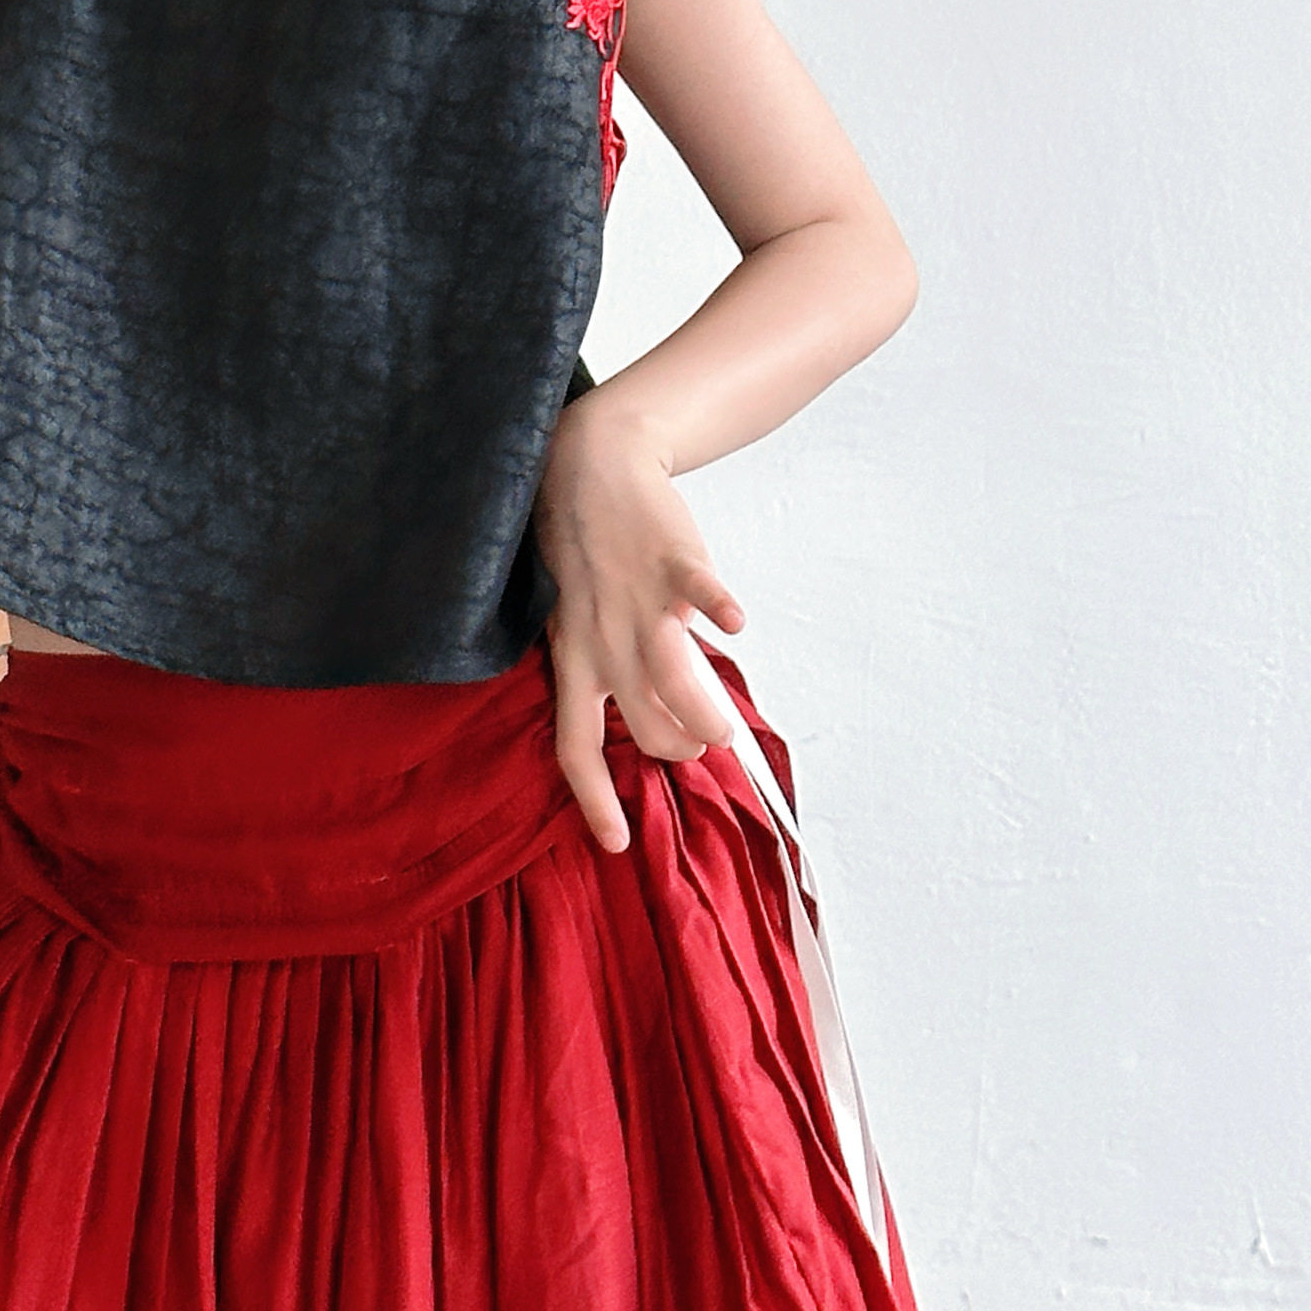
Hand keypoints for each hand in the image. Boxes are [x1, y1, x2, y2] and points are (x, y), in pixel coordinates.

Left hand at [532, 394, 748, 854]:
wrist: (587, 465)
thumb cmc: (585, 553)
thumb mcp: (572, 622)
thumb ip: (605, 672)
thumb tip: (651, 725)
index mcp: (574, 659)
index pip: (573, 746)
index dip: (593, 799)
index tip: (616, 845)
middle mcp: (601, 639)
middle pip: (640, 725)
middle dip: (678, 750)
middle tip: (704, 743)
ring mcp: (636, 600)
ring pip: (670, 677)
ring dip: (703, 713)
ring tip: (725, 727)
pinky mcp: (670, 557)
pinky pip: (696, 588)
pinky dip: (718, 606)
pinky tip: (737, 623)